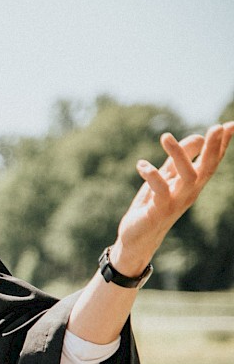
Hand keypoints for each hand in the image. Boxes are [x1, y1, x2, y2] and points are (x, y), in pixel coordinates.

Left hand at [113, 122, 232, 273]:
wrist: (138, 238)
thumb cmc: (153, 205)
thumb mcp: (167, 177)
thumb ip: (180, 158)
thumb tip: (199, 136)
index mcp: (192, 184)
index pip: (211, 161)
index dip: (222, 144)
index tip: (231, 125)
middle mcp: (189, 192)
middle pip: (207, 168)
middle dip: (213, 148)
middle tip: (216, 127)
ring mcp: (175, 202)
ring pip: (187, 177)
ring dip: (179, 155)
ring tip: (165, 136)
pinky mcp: (158, 211)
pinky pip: (160, 191)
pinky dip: (153, 176)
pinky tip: (142, 165)